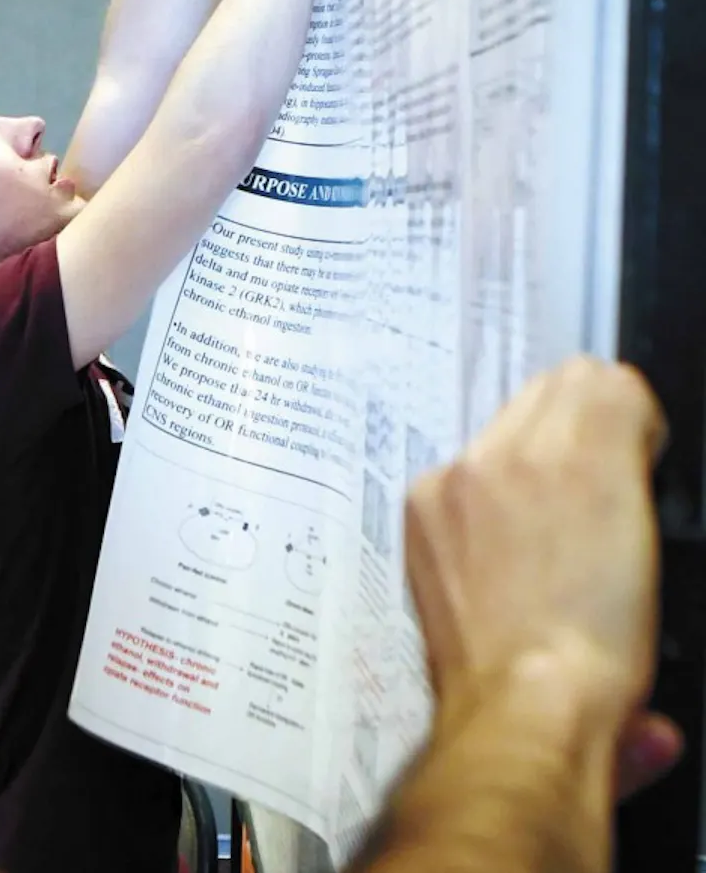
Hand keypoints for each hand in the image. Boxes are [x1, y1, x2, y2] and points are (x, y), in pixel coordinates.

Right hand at [406, 357, 680, 796]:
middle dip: (579, 431)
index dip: (547, 459)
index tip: (569, 499)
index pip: (498, 436)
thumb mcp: (465, 606)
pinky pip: (618, 393)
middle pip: (533, 397)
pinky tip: (653, 461)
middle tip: (608, 493)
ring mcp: (514, 457)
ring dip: (613, 427)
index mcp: (431, 507)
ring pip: (576, 383)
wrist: (527, 701)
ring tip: (631, 490)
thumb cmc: (505, 679)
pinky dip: (646, 423)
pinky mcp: (578, 455)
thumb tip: (519, 559)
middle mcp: (461, 472)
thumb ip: (481, 559)